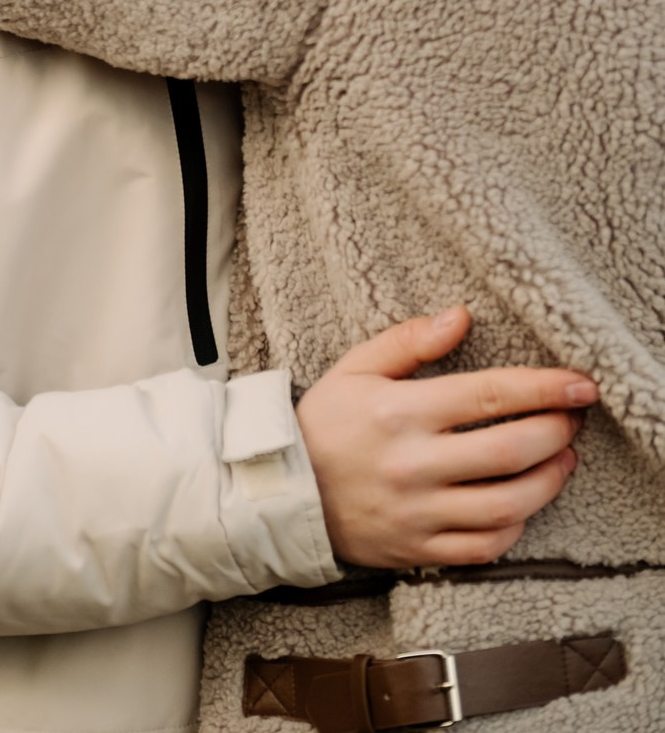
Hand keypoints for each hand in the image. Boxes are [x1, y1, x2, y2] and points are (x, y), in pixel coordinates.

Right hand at [295, 306, 597, 568]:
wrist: (283, 492)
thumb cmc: (325, 422)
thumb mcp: (356, 367)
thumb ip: (410, 340)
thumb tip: (461, 315)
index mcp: (400, 411)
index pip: (489, 395)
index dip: (544, 388)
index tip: (582, 385)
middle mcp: (413, 464)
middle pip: (509, 450)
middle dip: (556, 431)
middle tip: (574, 418)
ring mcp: (418, 512)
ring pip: (507, 504)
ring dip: (549, 480)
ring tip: (563, 459)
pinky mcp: (419, 550)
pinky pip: (484, 546)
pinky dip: (515, 525)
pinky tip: (523, 503)